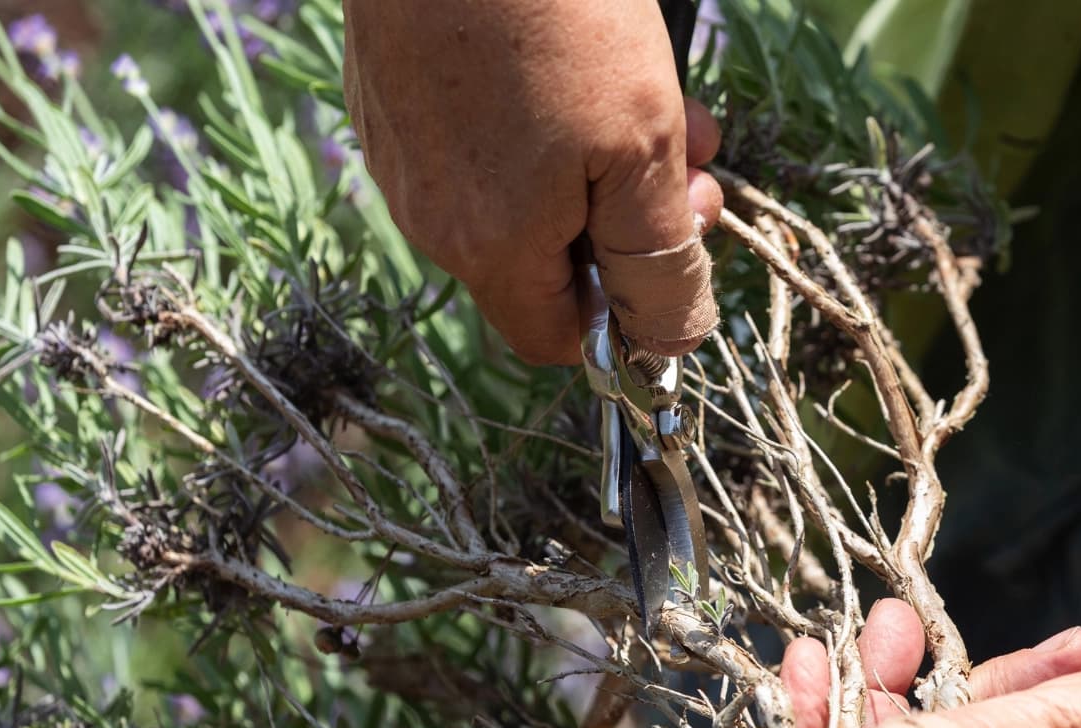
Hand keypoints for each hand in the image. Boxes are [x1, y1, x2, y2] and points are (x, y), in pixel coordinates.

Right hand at [342, 0, 722, 365]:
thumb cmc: (555, 15)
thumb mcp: (641, 148)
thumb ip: (656, 259)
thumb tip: (668, 342)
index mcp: (489, 249)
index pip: (560, 339)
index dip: (630, 314)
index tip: (676, 244)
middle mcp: (431, 217)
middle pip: (546, 266)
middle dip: (631, 223)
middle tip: (689, 161)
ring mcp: (403, 154)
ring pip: (520, 200)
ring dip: (601, 169)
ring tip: (657, 98)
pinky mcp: (391, 96)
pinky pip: (480, 146)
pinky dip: (541, 127)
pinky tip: (578, 64)